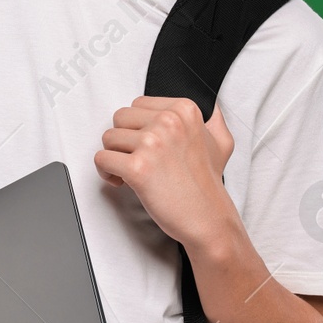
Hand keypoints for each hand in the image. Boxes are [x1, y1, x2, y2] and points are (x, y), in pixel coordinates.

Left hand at [93, 95, 236, 247]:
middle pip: (119, 118)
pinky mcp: (137, 168)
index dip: (137, 127)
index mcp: (184, 110)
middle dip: (123, 140)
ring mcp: (152, 144)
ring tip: (130, 171)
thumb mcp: (220, 143)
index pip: (137, 104)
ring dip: (114, 157)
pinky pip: (101, 159)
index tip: (146, 144)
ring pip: (108, 138)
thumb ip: (214, 121)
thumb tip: (214, 108)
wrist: (207, 218)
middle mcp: (168, 122)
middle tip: (136, 158)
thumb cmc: (207, 184)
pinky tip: (122, 181)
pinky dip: (106, 172)